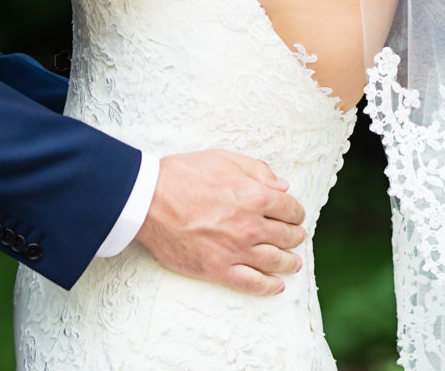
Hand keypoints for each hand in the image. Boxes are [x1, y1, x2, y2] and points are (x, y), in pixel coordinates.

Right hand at [135, 149, 307, 296]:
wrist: (148, 200)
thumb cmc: (182, 175)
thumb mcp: (222, 158)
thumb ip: (257, 171)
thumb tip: (283, 187)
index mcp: (254, 197)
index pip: (291, 209)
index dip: (296, 212)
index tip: (294, 215)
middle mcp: (251, 226)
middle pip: (287, 236)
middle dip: (295, 236)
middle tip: (295, 237)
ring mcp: (236, 251)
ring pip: (275, 261)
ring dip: (289, 262)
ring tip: (293, 263)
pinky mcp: (218, 269)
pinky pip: (252, 283)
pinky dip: (269, 286)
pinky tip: (276, 285)